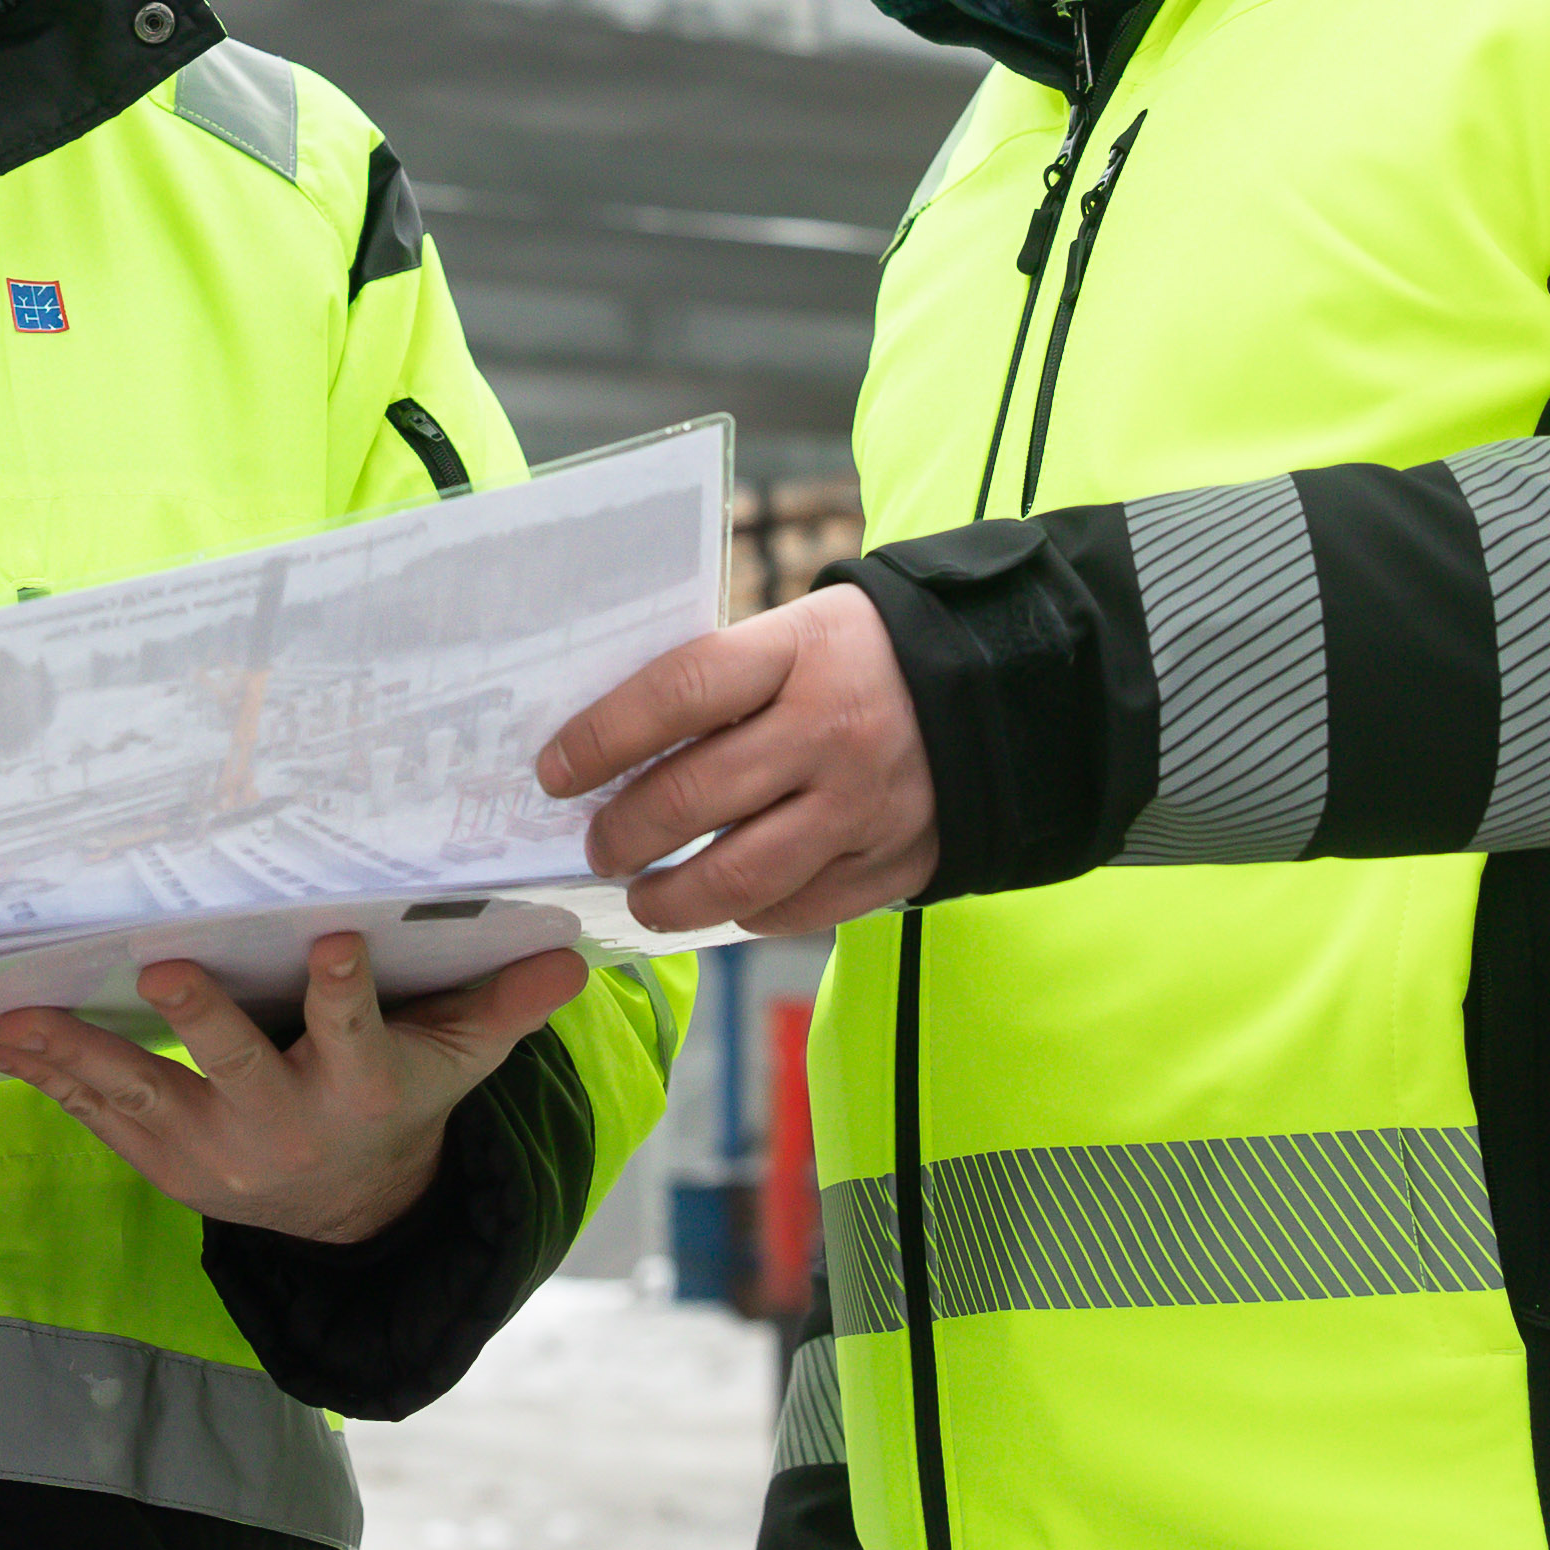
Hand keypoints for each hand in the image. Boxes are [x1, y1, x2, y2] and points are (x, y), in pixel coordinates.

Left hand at [0, 936, 589, 1245]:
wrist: (348, 1213)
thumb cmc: (401, 1104)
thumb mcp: (457, 1062)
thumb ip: (503, 1007)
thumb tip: (575, 956)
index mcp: (357, 1089)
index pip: (352, 1033)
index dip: (341, 993)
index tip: (328, 944)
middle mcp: (282, 1124)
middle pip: (237, 1068)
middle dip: (200, 1021)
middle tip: (162, 969)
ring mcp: (214, 1149)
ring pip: (144, 1093)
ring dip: (79, 1053)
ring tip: (21, 1013)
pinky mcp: (163, 1161)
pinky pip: (100, 1116)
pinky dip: (49, 1079)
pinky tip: (0, 1040)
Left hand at [538, 588, 937, 932]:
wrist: (994, 690)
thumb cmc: (859, 659)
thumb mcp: (795, 634)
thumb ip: (719, 684)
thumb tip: (609, 748)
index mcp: (798, 654)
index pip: (681, 693)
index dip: (603, 736)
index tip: (554, 770)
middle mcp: (831, 733)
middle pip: (697, 797)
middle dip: (623, 833)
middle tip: (596, 845)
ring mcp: (864, 807)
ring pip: (741, 876)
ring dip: (670, 898)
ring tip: (641, 895)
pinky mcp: (891, 865)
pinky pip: (795, 910)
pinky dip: (744, 914)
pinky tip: (718, 901)